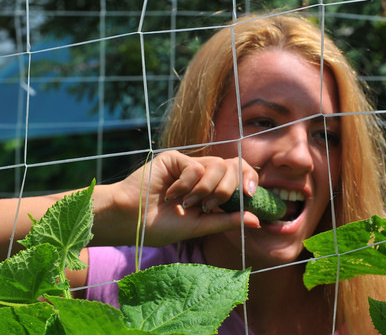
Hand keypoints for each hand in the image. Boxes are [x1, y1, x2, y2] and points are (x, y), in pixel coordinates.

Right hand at [94, 151, 261, 246]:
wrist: (129, 222)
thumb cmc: (159, 226)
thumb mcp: (199, 226)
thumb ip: (226, 221)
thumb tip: (256, 220)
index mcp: (211, 189)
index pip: (239, 174)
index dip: (249, 180)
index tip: (250, 196)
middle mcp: (202, 173)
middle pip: (233, 166)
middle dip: (226, 189)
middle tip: (208, 205)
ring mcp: (188, 164)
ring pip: (217, 165)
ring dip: (206, 189)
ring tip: (188, 203)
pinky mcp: (174, 158)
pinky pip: (195, 166)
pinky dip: (187, 185)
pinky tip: (171, 195)